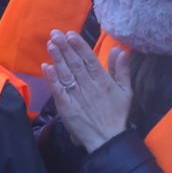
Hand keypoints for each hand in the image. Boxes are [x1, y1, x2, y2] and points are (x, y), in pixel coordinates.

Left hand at [43, 30, 132, 152]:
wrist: (107, 138)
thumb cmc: (117, 114)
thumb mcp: (126, 91)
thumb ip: (121, 70)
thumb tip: (120, 50)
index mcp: (103, 81)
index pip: (89, 59)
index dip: (79, 46)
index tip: (70, 34)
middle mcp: (89, 86)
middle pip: (75, 63)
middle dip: (65, 48)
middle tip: (55, 34)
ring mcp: (76, 96)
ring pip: (66, 74)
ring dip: (57, 58)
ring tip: (50, 44)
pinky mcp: (66, 106)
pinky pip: (58, 90)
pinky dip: (52, 78)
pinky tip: (46, 67)